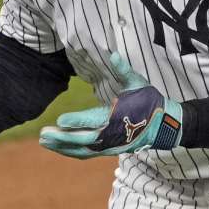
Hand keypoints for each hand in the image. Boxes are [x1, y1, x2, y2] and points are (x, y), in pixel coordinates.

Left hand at [39, 52, 182, 158]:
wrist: (165, 125)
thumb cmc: (150, 101)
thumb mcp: (138, 83)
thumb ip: (124, 70)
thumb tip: (113, 54)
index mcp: (118, 118)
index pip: (94, 121)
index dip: (77, 122)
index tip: (59, 120)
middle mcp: (113, 135)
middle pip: (84, 140)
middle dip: (63, 138)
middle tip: (43, 134)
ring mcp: (111, 146)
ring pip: (83, 151)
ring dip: (63, 147)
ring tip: (43, 142)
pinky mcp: (110, 151)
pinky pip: (87, 154)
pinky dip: (71, 152)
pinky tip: (57, 148)